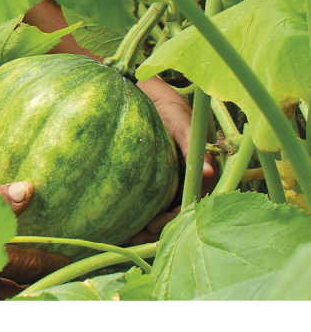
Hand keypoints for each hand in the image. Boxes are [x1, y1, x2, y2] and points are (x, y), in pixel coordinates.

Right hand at [0, 180, 65, 290]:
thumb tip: (28, 189)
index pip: (24, 263)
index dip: (49, 263)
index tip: (68, 260)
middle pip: (19, 292)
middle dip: (44, 286)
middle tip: (67, 279)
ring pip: (3, 303)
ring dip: (24, 295)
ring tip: (44, 288)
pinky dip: (1, 299)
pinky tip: (10, 294)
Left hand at [134, 76, 215, 235]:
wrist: (149, 95)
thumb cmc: (170, 107)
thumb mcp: (181, 122)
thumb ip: (193, 145)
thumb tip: (209, 172)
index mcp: (201, 174)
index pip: (191, 205)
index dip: (174, 220)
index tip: (154, 227)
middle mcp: (188, 182)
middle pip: (176, 215)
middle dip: (159, 230)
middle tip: (135, 236)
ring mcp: (172, 182)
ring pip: (163, 211)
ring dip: (148, 226)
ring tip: (126, 235)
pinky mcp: (157, 179)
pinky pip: (151, 199)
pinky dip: (139, 211)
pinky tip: (121, 219)